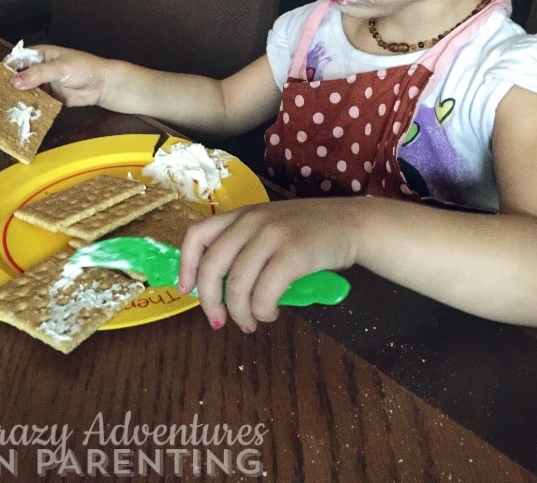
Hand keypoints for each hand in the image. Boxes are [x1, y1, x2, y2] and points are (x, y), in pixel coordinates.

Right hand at [10, 45, 107, 106]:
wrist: (103, 85)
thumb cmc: (85, 69)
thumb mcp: (61, 68)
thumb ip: (39, 74)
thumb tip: (16, 81)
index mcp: (40, 54)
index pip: (17, 59)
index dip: (7, 69)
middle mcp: (39, 68)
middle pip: (19, 76)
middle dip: (10, 86)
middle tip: (0, 97)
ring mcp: (44, 83)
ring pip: (25, 90)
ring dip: (18, 98)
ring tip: (7, 107)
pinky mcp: (50, 97)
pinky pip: (36, 101)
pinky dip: (30, 106)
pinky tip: (22, 113)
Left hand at [178, 199, 357, 332]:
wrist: (351, 223)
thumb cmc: (309, 231)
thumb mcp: (270, 228)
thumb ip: (245, 246)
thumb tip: (219, 288)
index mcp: (241, 215)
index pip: (197, 235)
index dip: (186, 265)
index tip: (186, 289)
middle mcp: (252, 221)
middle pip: (213, 265)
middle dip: (210, 301)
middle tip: (219, 321)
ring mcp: (272, 235)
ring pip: (237, 284)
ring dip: (240, 312)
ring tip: (251, 322)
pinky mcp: (293, 253)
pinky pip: (264, 292)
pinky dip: (262, 310)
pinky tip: (271, 312)